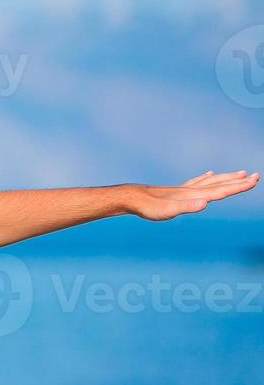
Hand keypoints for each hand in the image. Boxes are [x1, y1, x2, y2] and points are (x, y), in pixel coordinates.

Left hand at [128, 170, 258, 220]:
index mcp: (194, 196)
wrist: (132, 198)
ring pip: (211, 181)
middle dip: (238, 181)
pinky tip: (210, 174)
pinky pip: (197, 182)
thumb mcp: (168, 211)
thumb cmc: (149, 207)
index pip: (221, 191)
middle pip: (220, 184)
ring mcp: (185, 189)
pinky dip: (207, 178)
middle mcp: (192, 190)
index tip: (254, 180)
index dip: (238, 187)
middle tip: (256, 176)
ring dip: (227, 178)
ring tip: (241, 173)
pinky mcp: (177, 191)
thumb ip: (187, 207)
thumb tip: (205, 203)